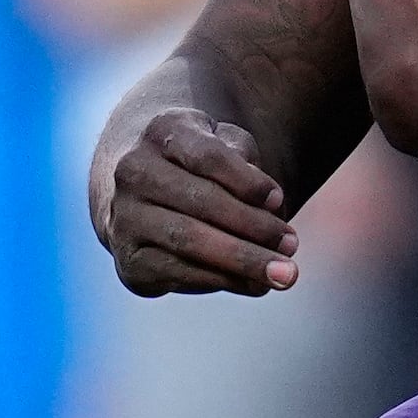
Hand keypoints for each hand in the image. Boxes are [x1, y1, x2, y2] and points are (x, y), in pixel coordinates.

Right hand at [97, 99, 300, 294]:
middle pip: (201, 201)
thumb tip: (270, 207)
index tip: (279, 200)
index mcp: (163, 132)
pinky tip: (255, 284)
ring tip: (285, 275)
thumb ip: (245, 162)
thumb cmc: (201, 166)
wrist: (146, 193)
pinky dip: (222, 280)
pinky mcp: (129, 260)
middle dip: (254, 227)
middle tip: (292, 245)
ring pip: (189, 240)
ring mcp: (125, 217)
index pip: (208, 156)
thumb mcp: (225, 145)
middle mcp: (134, 172)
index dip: (248, 181)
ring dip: (243, 260)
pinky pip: (179, 272)